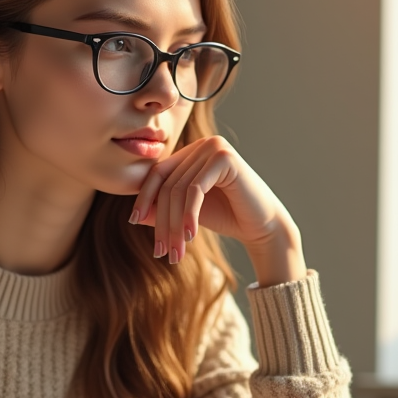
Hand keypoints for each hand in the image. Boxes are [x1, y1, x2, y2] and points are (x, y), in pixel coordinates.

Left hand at [128, 136, 305, 285]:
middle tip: (161, 251)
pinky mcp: (224, 157)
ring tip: (174, 252)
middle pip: (168, 184)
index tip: (133, 221)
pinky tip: (190, 237)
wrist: (263, 227)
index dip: (144, 197)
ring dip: (174, 225)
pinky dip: (189, 215)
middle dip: (162, 220)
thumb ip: (162, 210)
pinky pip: (195, 189)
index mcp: (193, 152)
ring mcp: (214, 147)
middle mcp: (203, 145)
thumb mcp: (187, 214)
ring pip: (179, 190)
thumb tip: (135, 215)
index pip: (158, 173)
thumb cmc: (228, 216)